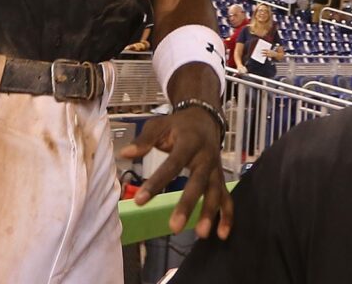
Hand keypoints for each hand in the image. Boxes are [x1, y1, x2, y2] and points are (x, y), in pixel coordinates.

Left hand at [121, 104, 232, 239]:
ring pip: (215, 192)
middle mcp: (206, 157)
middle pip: (198, 182)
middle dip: (187, 205)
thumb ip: (144, 140)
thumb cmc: (178, 125)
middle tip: (174, 227)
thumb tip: (124, 154)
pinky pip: (226, 198)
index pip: (172, 164)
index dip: (156, 182)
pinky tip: (222, 234)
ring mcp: (215, 169)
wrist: (205, 118)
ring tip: (201, 234)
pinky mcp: (220, 178)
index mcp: (189, 142)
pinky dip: (227, 216)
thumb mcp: (160, 125)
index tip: (139, 201)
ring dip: (209, 213)